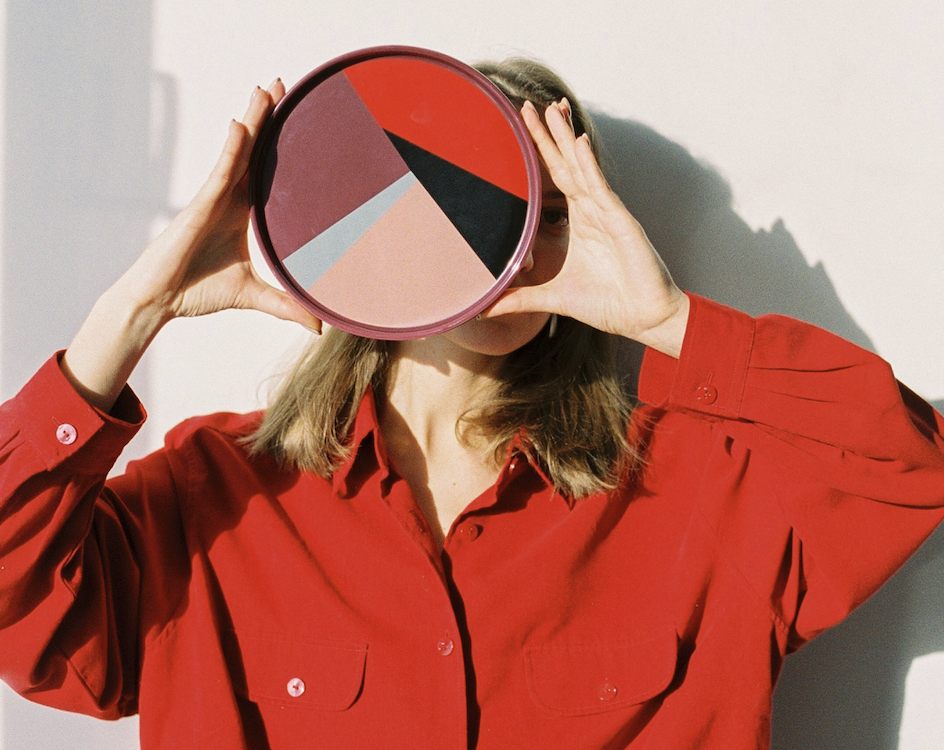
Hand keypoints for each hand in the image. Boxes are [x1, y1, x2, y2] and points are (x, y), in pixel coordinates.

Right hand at [120, 79, 321, 330]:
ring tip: (269, 89)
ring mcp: (213, 198)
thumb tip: (319, 328)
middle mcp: (229, 198)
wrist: (161, 301)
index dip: (281, 143)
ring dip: (253, 120)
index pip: (267, 169)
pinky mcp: (199, 205)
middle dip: (268, 117)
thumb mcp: (254, 295)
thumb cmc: (198, 291)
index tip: (302, 119)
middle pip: (253, 150)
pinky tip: (241, 125)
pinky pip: (220, 172)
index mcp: (243, 211)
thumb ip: (286, 306)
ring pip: (237, 151)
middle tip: (287, 86)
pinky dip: (231, 149)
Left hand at [484, 99, 688, 356]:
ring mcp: (607, 214)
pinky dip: (589, 166)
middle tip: (526, 106)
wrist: (644, 318)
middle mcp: (592, 211)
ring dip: (566, 139)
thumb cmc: (607, 304)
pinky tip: (578, 144)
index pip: (554, 180)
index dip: (540, 155)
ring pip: (582, 169)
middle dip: (547, 136)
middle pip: (565, 165)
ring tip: (551, 110)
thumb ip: (518, 299)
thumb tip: (482, 308)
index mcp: (578, 223)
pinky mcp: (621, 222)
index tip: (520, 130)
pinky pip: (601, 189)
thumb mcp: (551, 298)